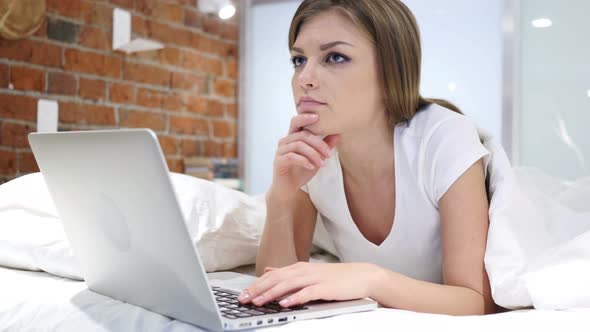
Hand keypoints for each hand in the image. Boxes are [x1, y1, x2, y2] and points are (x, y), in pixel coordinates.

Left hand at [237, 262, 380, 307]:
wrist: (362, 276)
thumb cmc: (335, 278)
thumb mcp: (308, 272)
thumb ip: (287, 272)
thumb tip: (268, 270)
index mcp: (298, 268)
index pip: (272, 275)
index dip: (256, 285)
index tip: (242, 294)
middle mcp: (304, 271)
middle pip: (276, 279)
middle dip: (258, 290)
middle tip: (243, 299)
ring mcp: (315, 278)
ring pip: (288, 285)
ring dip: (271, 294)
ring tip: (258, 302)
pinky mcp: (325, 287)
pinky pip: (307, 293)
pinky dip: (294, 298)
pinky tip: (285, 303)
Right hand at [270, 113, 339, 199]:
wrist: (289, 188)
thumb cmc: (301, 171)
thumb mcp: (316, 157)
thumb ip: (325, 145)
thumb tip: (338, 133)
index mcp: (293, 137)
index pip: (296, 121)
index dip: (305, 117)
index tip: (317, 116)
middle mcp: (285, 141)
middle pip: (302, 135)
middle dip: (318, 143)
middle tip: (329, 154)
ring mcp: (280, 151)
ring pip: (298, 145)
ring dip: (313, 154)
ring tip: (322, 164)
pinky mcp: (278, 161)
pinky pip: (292, 157)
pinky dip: (304, 161)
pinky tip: (312, 167)